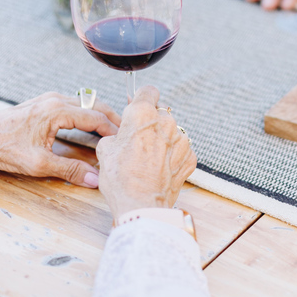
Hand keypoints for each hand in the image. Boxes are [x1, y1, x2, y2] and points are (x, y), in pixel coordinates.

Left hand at [0, 92, 119, 187]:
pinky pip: (74, 104)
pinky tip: (91, 127)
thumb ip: (70, 170)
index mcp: (57, 110)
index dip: (114, 130)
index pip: (96, 117)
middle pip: (95, 105)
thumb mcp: (39, 163)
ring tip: (113, 131)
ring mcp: (49, 99)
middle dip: (113, 119)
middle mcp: (56, 100)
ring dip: (101, 115)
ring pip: (86, 103)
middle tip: (128, 132)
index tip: (126, 141)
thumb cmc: (4, 149)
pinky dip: (88, 114)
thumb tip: (95, 180)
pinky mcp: (44, 103)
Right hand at [96, 86, 195, 219]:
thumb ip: (117, 133)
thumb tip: (121, 134)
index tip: (138, 104)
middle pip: (160, 113)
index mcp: (143, 114)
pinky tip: (159, 169)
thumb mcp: (105, 150)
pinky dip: (171, 156)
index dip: (141, 97)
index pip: (148, 91)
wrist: (142, 206)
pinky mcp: (190, 156)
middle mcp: (166, 122)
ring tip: (147, 159)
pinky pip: (180, 149)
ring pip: (171, 132)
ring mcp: (181, 140)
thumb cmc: (121, 179)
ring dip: (162, 140)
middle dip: (150, 123)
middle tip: (137, 141)